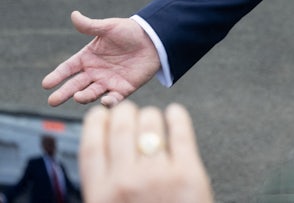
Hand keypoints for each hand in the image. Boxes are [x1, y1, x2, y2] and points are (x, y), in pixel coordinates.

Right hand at [42, 11, 160, 106]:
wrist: (154, 39)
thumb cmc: (130, 32)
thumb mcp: (109, 27)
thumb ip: (91, 25)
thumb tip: (74, 15)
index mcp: (87, 57)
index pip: (67, 68)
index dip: (57, 76)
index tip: (46, 84)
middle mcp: (94, 72)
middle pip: (75, 85)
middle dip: (63, 93)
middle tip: (52, 101)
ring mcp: (108, 82)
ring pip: (91, 93)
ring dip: (84, 97)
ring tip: (78, 96)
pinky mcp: (123, 89)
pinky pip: (114, 99)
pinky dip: (109, 102)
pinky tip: (104, 101)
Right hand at [80, 101, 213, 202]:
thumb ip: (104, 189)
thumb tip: (102, 155)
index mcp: (101, 195)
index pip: (91, 145)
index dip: (94, 123)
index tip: (99, 114)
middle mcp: (127, 181)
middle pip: (121, 127)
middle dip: (124, 113)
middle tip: (128, 112)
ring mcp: (159, 175)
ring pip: (150, 124)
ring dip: (150, 116)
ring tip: (153, 118)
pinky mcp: (189, 173)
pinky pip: (181, 132)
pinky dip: (177, 117)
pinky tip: (176, 114)